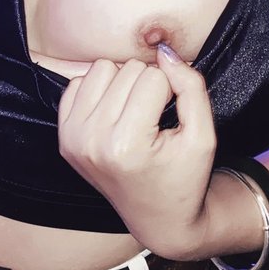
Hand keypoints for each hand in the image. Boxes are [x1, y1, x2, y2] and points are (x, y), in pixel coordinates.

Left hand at [57, 43, 215, 259]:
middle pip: (127, 69)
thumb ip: (191, 87)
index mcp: (127, 146)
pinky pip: (78, 83)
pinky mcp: (64, 138)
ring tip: (135, 113)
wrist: (160, 218)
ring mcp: (74, 140)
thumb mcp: (204, 136)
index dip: (172, 89)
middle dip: (148, 85)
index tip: (173, 116)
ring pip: (102, 68)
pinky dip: (100, 91)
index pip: (154, 77)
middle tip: (155, 117)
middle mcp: (93, 142)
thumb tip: (165, 51)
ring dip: (123, 83)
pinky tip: (114, 115)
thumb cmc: (185, 177)